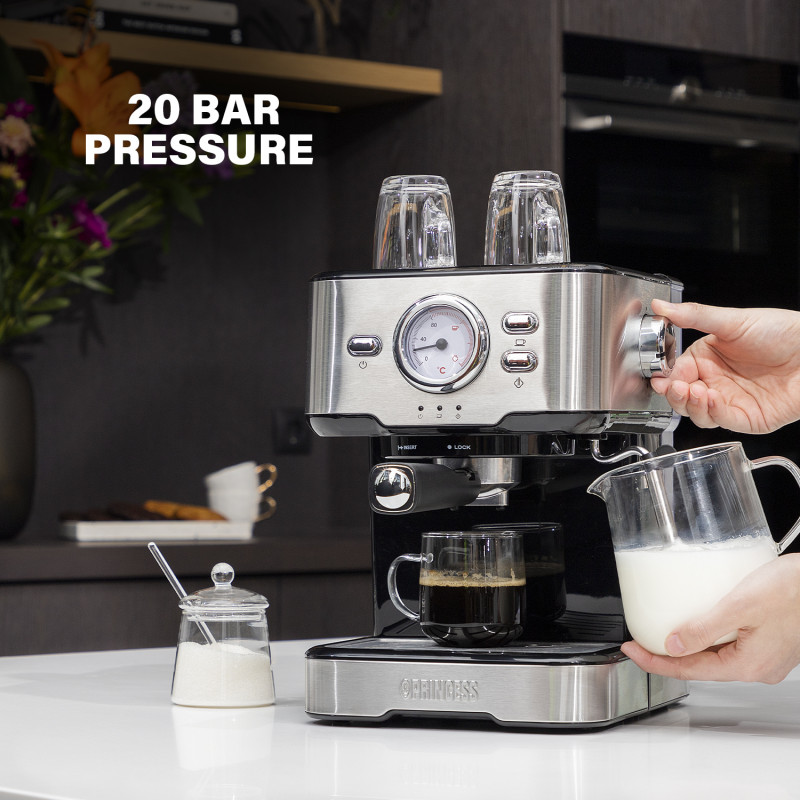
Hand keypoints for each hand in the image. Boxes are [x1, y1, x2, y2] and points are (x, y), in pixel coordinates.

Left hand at [620, 554, 799, 682]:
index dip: (654, 662)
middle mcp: (757, 667)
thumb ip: (705, 627)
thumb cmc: (794, 589)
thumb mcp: (740, 606)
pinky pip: (730, 644)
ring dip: (689, 644)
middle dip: (668, 654)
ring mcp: (765, 656)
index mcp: (748, 665)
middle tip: (639, 640)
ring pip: (716, 655)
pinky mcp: (770, 641)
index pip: (688, 670)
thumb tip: (673, 644)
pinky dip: (709, 635)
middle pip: (700, 666)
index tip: (631, 650)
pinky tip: (698, 620)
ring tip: (661, 629)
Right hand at [650, 299, 799, 432]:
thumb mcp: (734, 321)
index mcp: (708, 359)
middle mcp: (717, 381)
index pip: (678, 373)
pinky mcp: (748, 418)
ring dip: (690, 405)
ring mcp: (731, 401)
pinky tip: (710, 398)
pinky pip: (722, 420)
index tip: (662, 377)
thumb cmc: (784, 332)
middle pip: (683, 397)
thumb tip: (661, 307)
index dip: (668, 377)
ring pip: (697, 413)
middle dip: (675, 394)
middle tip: (675, 387)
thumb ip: (695, 316)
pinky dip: (711, 412)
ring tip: (694, 392)